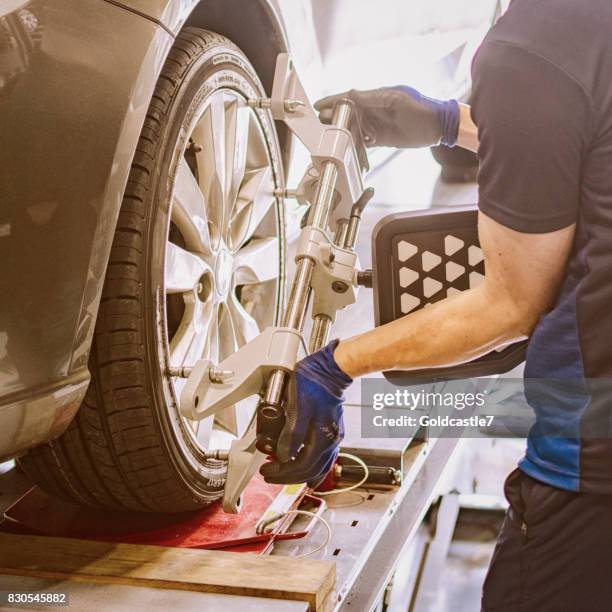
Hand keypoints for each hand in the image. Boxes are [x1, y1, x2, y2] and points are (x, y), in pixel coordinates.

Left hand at [260, 340, 352, 485]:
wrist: (330, 370)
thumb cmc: (313, 384)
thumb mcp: (297, 406)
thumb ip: (292, 433)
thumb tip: (284, 455)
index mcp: (322, 437)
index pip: (300, 466)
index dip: (281, 471)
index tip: (266, 470)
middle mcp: (330, 441)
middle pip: (309, 470)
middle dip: (286, 476)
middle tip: (269, 474)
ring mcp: (333, 437)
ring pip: (318, 467)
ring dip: (299, 474)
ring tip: (283, 474)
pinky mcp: (332, 431)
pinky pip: (325, 459)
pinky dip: (314, 469)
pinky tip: (310, 473)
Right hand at [315, 86, 458, 148]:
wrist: (438, 126)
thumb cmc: (420, 110)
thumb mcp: (395, 101)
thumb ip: (372, 99)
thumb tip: (350, 95)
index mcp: (376, 97)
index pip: (348, 97)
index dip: (332, 101)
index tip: (319, 106)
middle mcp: (374, 110)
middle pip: (347, 114)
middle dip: (334, 118)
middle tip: (321, 125)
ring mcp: (377, 124)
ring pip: (353, 128)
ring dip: (342, 133)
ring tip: (331, 139)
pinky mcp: (382, 138)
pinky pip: (363, 141)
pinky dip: (355, 145)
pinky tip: (348, 148)